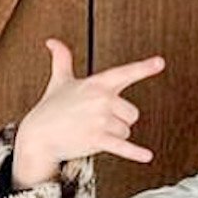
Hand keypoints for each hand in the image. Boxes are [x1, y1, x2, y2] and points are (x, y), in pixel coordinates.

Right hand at [11, 40, 166, 190]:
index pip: (125, 73)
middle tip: (95, 121)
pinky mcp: (96, 139)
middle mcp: (101, 99)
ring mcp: (99, 120)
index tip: (160, 62)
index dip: (144, 67)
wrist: (37, 136)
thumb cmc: (51, 108)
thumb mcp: (59, 81)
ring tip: (92, 132)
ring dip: (112, 135)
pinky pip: (122, 146)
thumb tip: (52, 41)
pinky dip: (135, 153)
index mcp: (97, 83)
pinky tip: (147, 156)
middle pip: (132, 114)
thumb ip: (61, 59)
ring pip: (126, 131)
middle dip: (118, 120)